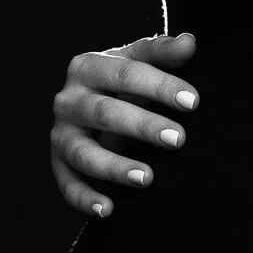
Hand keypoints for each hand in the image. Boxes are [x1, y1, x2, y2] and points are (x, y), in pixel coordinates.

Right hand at [49, 32, 200, 218]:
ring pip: (83, 152)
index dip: (160, 86)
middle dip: (143, 126)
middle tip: (179, 140)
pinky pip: (67, 183)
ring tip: (148, 179)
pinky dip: (84, 198)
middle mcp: (68, 99)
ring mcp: (61, 133)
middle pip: (104, 112)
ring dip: (114, 167)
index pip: (126, 73)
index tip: (194, 102)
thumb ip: (163, 52)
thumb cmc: (125, 81)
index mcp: (88, 66)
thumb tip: (189, 43)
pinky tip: (108, 210)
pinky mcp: (58, 163)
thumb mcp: (140, 61)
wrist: (95, 103)